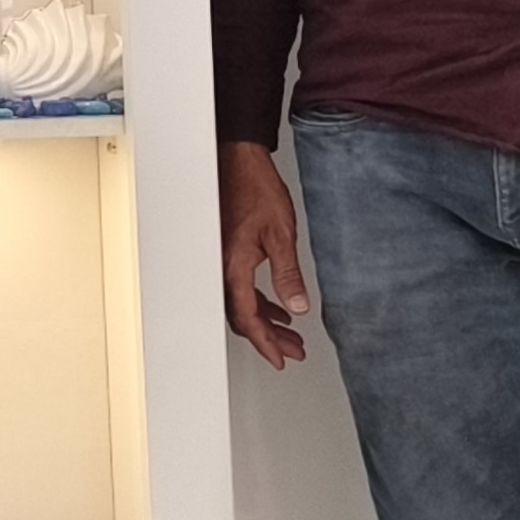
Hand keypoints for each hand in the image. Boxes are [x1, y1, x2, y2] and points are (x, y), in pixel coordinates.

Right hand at [221, 140, 308, 366]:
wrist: (237, 162)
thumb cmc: (254, 189)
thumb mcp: (281, 234)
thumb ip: (288, 273)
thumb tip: (298, 305)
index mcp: (234, 267)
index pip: (248, 317)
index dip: (266, 343)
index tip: (281, 357)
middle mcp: (222, 267)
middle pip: (242, 317)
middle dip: (268, 338)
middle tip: (291, 351)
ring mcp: (221, 260)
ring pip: (240, 304)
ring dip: (265, 321)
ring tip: (289, 334)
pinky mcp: (226, 252)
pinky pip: (239, 288)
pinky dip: (259, 302)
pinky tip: (277, 304)